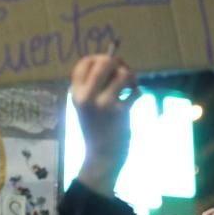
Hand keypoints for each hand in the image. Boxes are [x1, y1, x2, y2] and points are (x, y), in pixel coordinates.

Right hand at [71, 54, 138, 195]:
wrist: (101, 156)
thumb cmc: (96, 129)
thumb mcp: (85, 106)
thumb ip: (94, 85)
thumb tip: (114, 59)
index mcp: (75, 93)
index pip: (84, 62)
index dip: (98, 58)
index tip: (107, 66)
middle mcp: (86, 96)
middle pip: (104, 62)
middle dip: (118, 62)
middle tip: (123, 72)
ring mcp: (103, 104)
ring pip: (124, 73)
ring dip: (131, 77)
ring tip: (130, 87)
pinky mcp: (119, 112)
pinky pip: (135, 91)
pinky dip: (138, 92)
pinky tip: (134, 99)